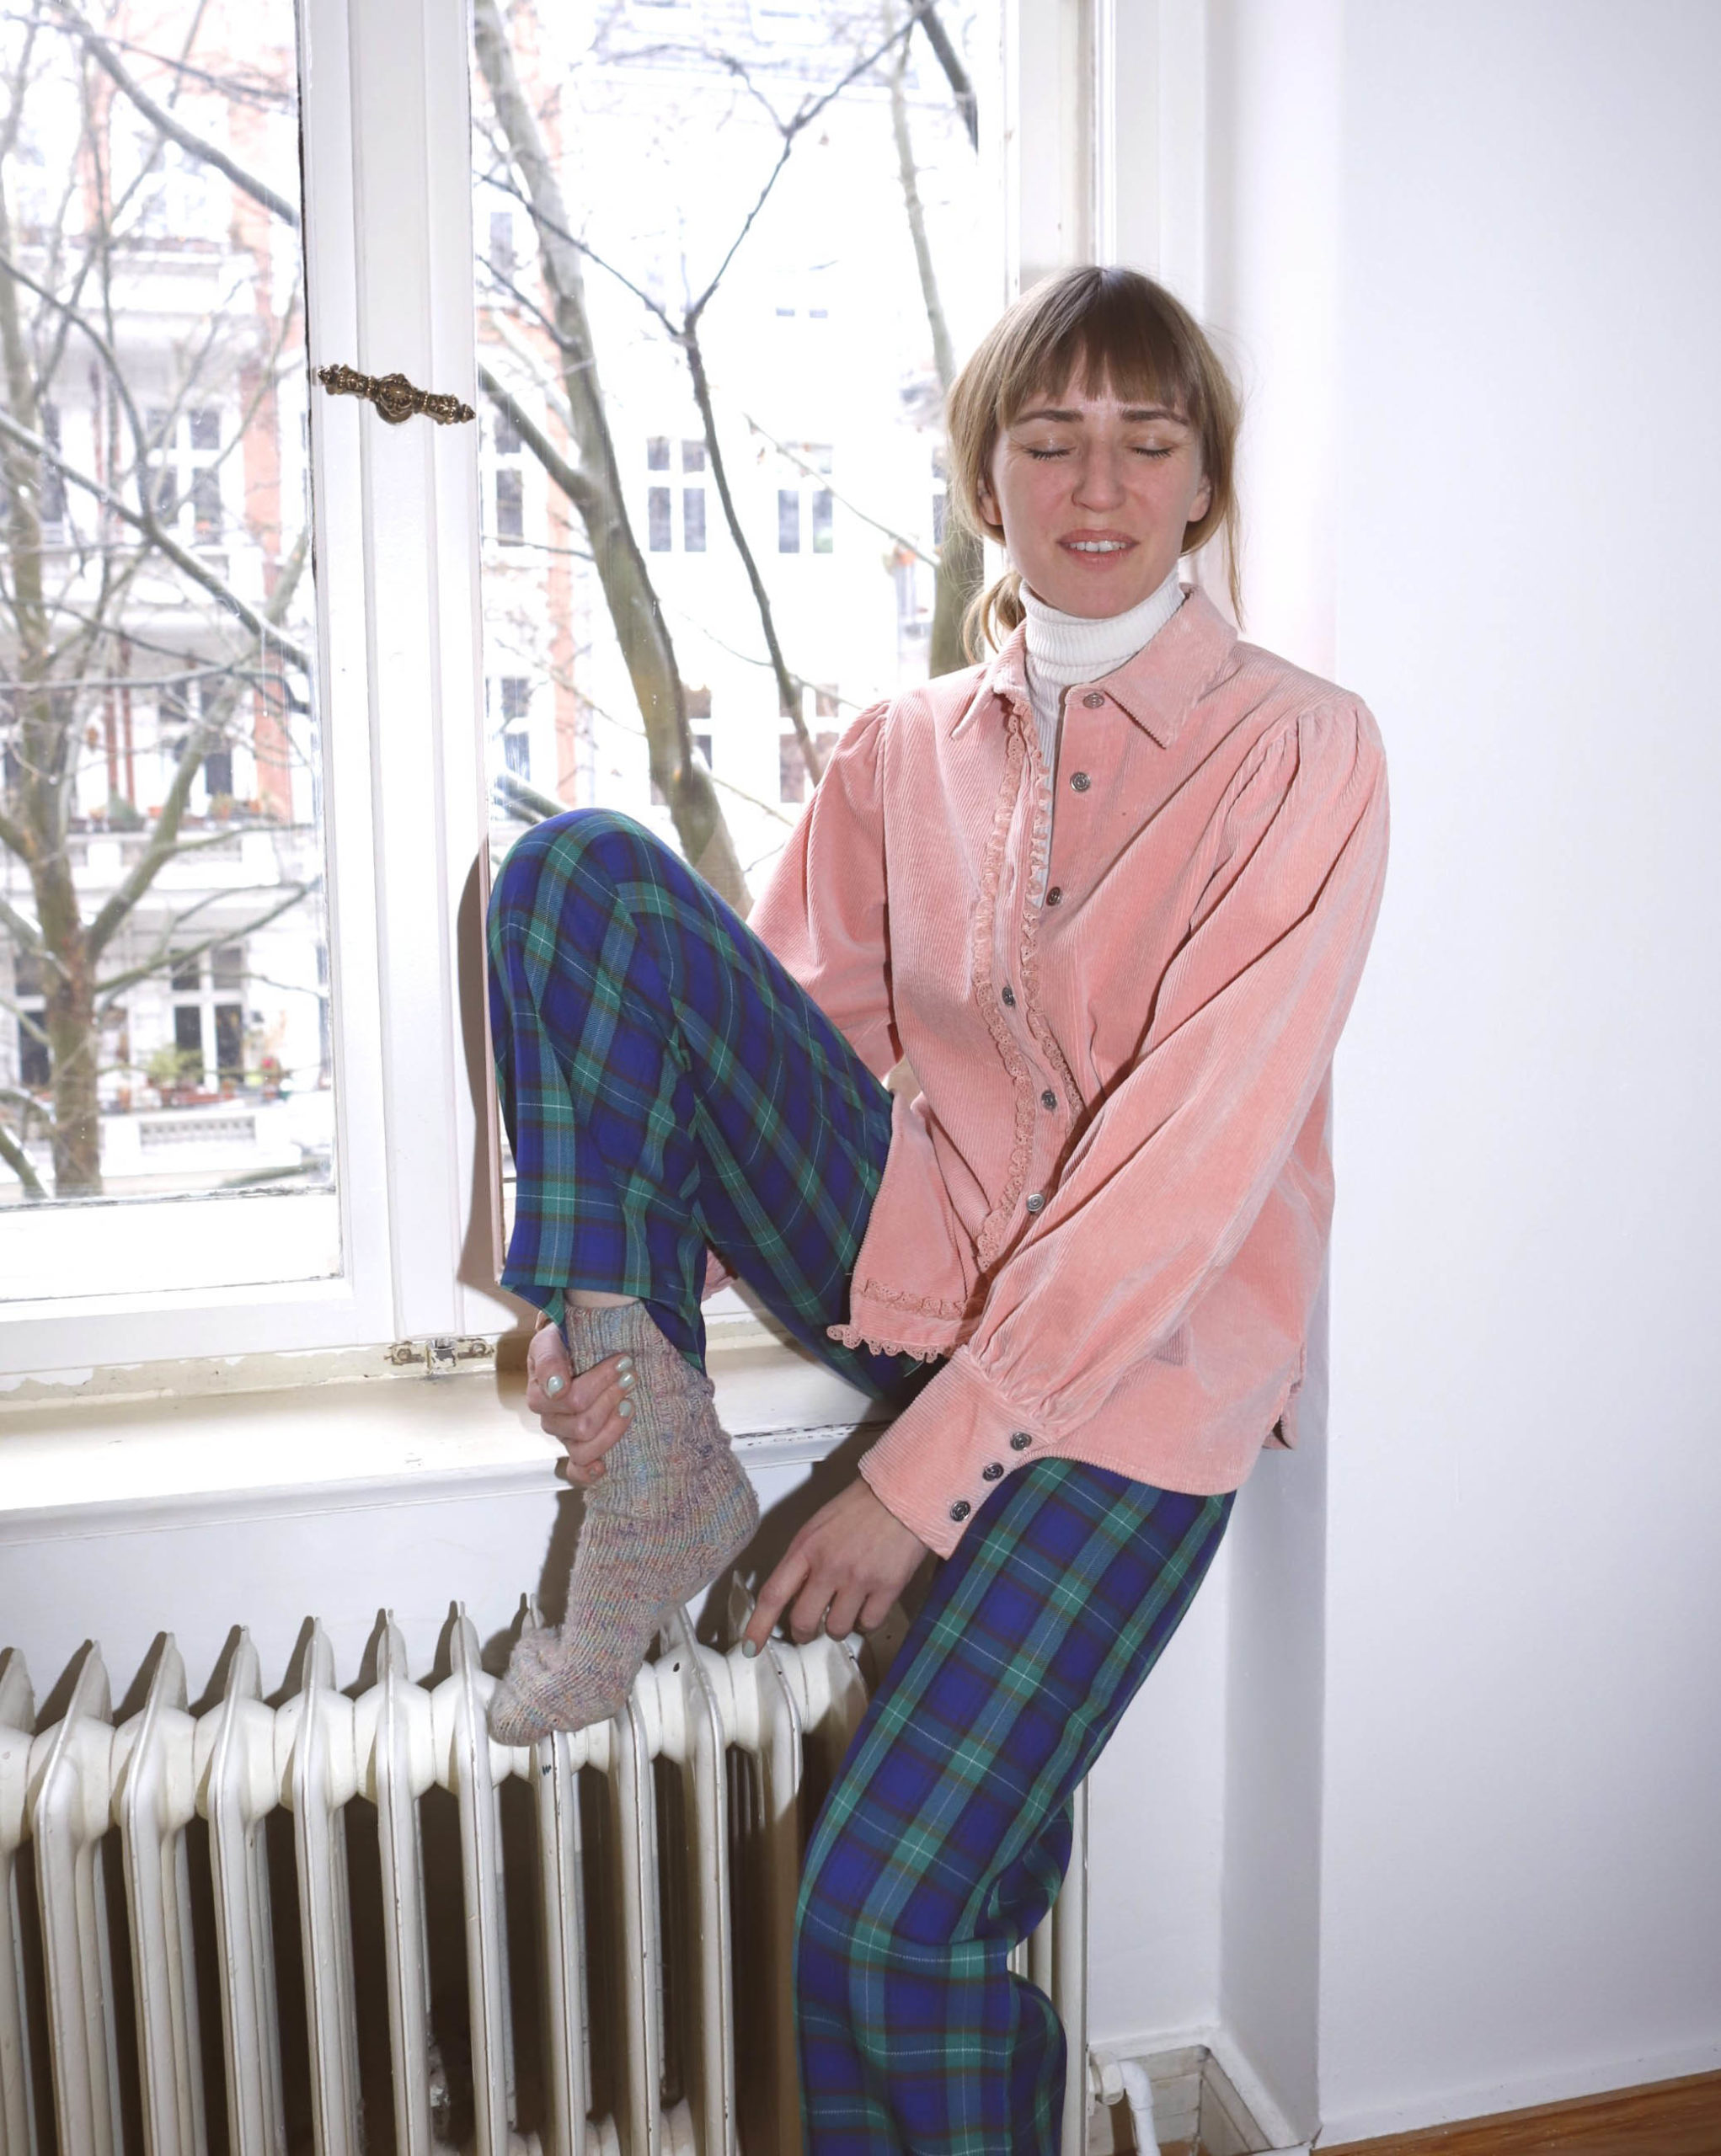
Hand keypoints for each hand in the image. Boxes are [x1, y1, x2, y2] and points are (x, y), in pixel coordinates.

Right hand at [526, 1310, 634, 1486]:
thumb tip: (556, 1388)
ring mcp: (564, 1437)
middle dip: (611, 1398)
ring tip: (630, 1404)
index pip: (572, 1398)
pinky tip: (603, 1465)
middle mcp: (549, 1419)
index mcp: (540, 1393)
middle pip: (583, 1425)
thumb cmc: (564, 1342)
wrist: (574, 1347)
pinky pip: (576, 1472)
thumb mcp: (551, 1340)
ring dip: (613, 1428)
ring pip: (584, 1449)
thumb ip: (549, 1359)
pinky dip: (588, 1472)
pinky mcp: (578, 1449)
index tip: (624, 1360)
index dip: (601, 1381)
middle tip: (630, 1376)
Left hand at [743, 1474, 928, 1654]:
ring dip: (837, 1627)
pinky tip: (868, 1607)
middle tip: (808, 1631)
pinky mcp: (887, 1587)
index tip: (750, 1646)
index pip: (773, 1594)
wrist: (902, 1495)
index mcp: (806, 1547)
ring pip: (836, 1628)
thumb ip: (806, 1558)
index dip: (758, 1626)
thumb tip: (797, 1592)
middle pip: (803, 1621)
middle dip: (803, 1633)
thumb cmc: (861, 1506)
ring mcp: (859, 1578)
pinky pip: (869, 1624)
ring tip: (845, 1611)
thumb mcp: (820, 1526)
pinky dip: (866, 1622)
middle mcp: (829, 1566)